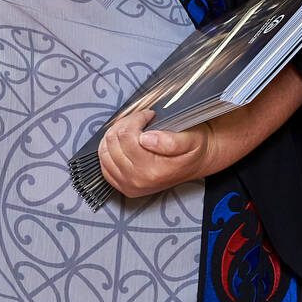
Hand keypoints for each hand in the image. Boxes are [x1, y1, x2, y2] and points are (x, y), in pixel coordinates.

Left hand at [98, 108, 214, 199]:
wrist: (197, 164)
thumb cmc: (194, 150)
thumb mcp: (190, 140)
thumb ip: (170, 141)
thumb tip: (146, 138)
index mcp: (152, 170)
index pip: (127, 136)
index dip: (136, 119)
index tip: (148, 116)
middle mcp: (137, 180)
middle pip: (113, 142)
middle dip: (125, 124)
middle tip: (140, 120)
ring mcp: (128, 185)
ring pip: (104, 151)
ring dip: (115, 134)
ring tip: (131, 128)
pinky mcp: (122, 185)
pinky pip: (104, 165)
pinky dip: (108, 149)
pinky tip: (121, 142)